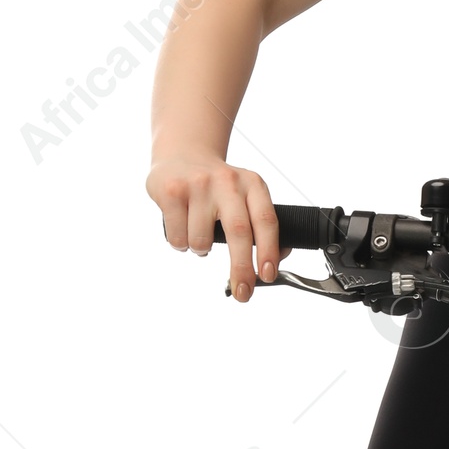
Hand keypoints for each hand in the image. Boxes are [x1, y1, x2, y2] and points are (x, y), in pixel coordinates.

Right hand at [146, 155, 284, 304]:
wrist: (182, 155)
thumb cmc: (220, 187)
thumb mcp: (247, 196)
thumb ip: (263, 225)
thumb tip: (277, 259)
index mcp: (253, 184)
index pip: (266, 221)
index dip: (269, 251)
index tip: (268, 275)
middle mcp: (228, 181)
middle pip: (239, 233)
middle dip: (242, 269)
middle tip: (243, 293)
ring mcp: (198, 184)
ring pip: (202, 241)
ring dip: (201, 250)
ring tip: (200, 235)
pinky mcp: (171, 191)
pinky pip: (178, 237)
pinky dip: (181, 244)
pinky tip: (182, 227)